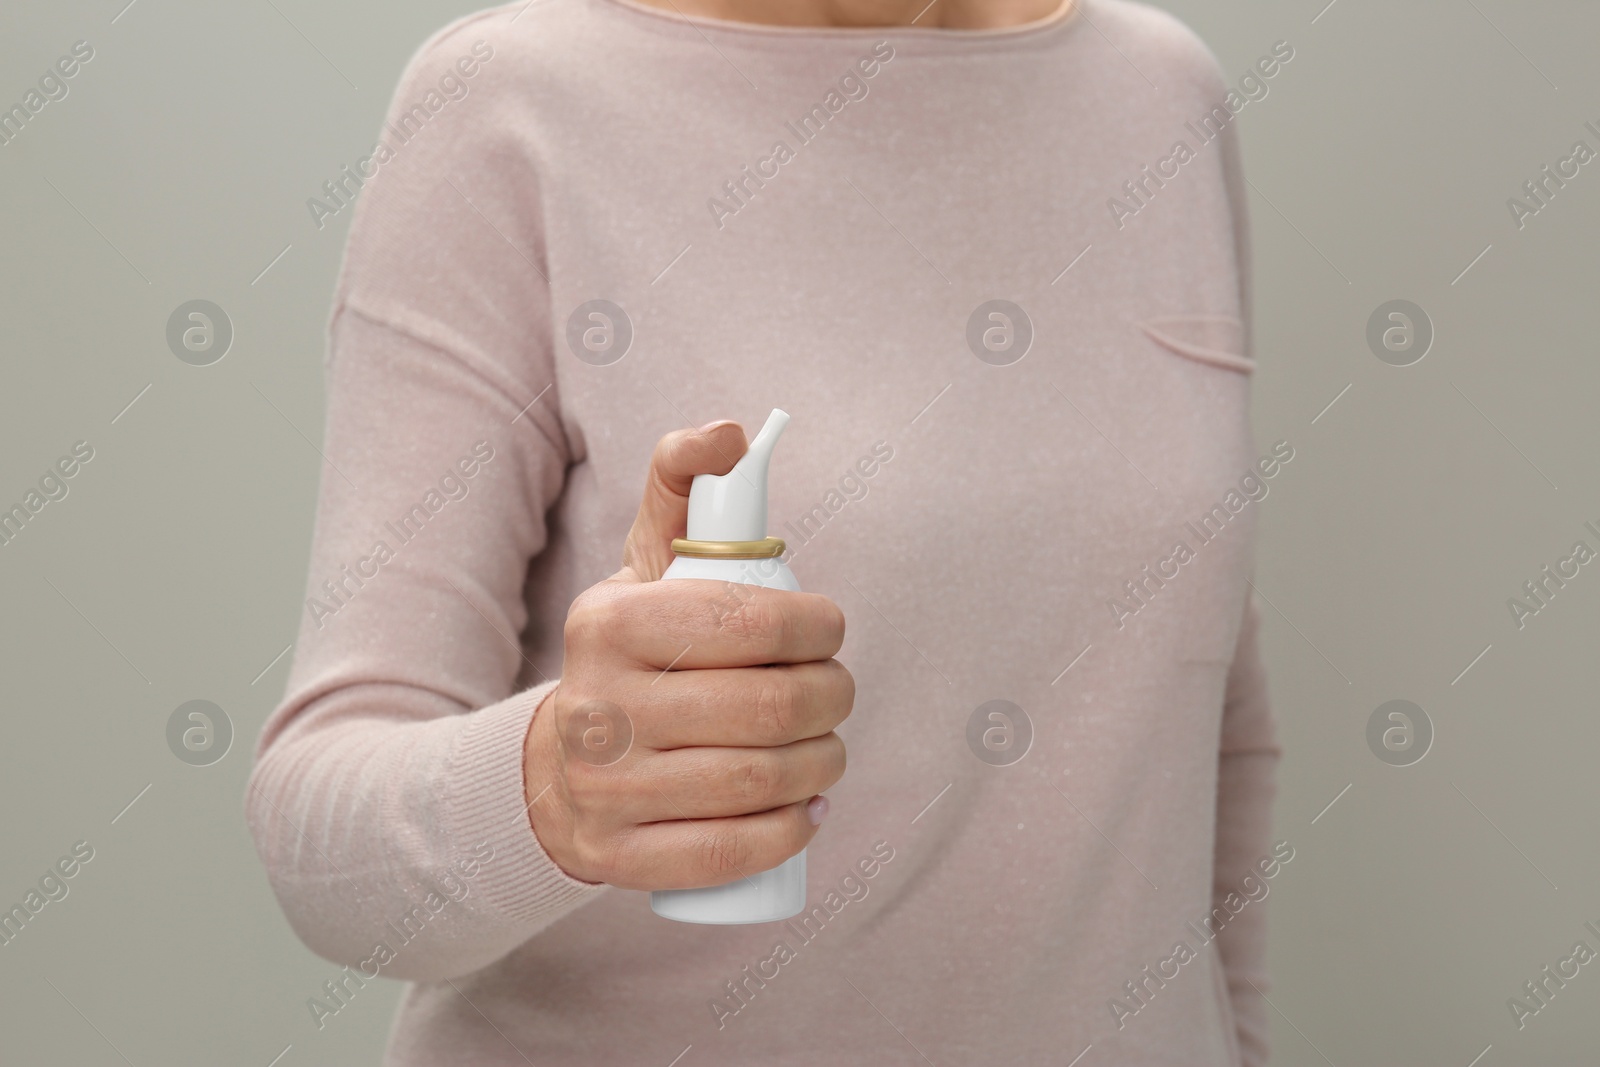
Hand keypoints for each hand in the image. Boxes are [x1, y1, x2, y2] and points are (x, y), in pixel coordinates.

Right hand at [522, 420, 851, 890]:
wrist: (555, 767)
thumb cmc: (631, 655)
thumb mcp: (644, 567)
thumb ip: (682, 487)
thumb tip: (730, 432)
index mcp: (609, 625)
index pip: (748, 620)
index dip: (817, 627)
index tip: (829, 631)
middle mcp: (598, 708)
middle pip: (766, 708)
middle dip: (832, 698)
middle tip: (838, 693)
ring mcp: (603, 790)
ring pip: (756, 782)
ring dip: (822, 764)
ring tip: (828, 748)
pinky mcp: (614, 857)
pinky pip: (726, 855)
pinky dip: (787, 833)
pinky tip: (805, 811)